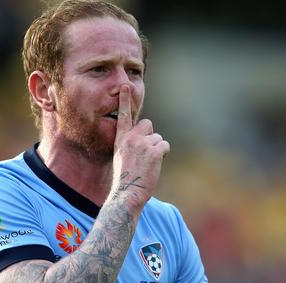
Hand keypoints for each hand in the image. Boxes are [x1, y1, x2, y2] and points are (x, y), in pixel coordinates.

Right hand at [110, 84, 168, 208]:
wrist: (127, 192)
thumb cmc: (125, 178)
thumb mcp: (121, 156)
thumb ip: (130, 143)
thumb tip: (144, 137)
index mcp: (121, 138)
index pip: (123, 115)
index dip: (125, 100)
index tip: (126, 86)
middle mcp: (131, 138)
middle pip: (148, 125)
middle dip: (150, 136)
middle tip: (145, 153)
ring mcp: (143, 144)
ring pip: (158, 138)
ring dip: (156, 149)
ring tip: (147, 164)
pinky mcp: (155, 151)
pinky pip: (164, 146)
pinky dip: (162, 155)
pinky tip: (154, 165)